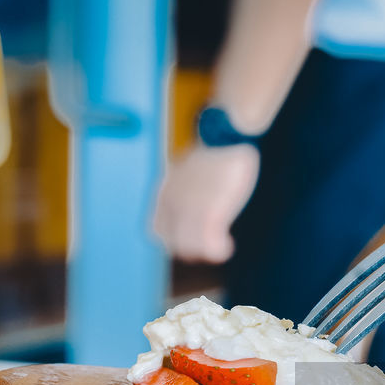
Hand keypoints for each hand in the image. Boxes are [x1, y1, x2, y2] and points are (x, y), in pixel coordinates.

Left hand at [153, 143, 259, 261]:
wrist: (224, 134)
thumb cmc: (214, 148)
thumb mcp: (190, 167)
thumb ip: (187, 184)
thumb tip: (195, 190)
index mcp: (165, 193)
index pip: (157, 231)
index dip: (175, 237)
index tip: (194, 234)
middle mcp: (172, 204)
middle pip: (172, 243)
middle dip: (191, 247)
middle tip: (212, 241)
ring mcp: (189, 210)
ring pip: (188, 249)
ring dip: (205, 250)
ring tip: (222, 246)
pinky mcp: (210, 214)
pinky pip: (209, 246)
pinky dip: (218, 249)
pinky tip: (227, 245)